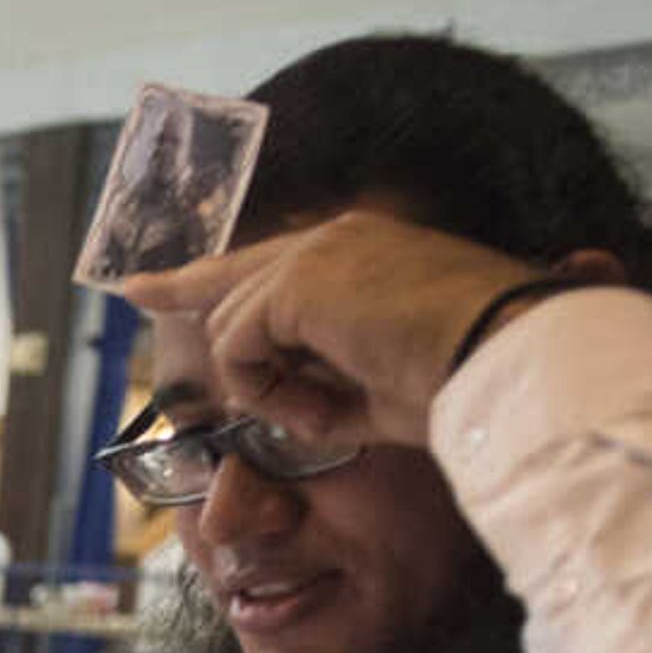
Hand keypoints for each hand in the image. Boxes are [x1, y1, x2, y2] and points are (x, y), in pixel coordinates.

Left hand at [124, 210, 610, 450]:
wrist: (507, 362)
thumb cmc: (463, 386)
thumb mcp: (376, 391)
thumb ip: (317, 385)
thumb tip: (267, 406)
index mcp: (362, 253)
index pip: (265, 264)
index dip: (200, 279)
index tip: (143, 287)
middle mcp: (336, 238)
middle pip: (229, 282)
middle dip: (192, 307)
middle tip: (152, 304)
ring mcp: (317, 251)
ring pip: (235, 333)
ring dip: (271, 394)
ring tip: (335, 414)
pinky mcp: (299, 281)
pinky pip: (240, 353)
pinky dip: (271, 396)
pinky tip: (322, 408)